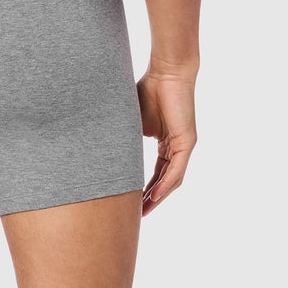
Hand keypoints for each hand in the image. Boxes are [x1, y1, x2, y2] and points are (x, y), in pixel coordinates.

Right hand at [136, 69, 196, 216]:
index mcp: (165, 142)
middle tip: (137, 215)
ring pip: (171, 180)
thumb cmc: (149, 88)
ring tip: (143, 212)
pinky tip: (154, 196)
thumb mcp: (132, 118)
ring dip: (158, 197)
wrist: (167, 72)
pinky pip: (176, 170)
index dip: (144, 188)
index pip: (155, 172)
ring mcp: (183, 146)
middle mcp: (176, 148)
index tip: (130, 202)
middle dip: (150, 199)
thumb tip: (100, 146)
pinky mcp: (187, 143)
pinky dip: (165, 185)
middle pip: (164, 181)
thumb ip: (124, 134)